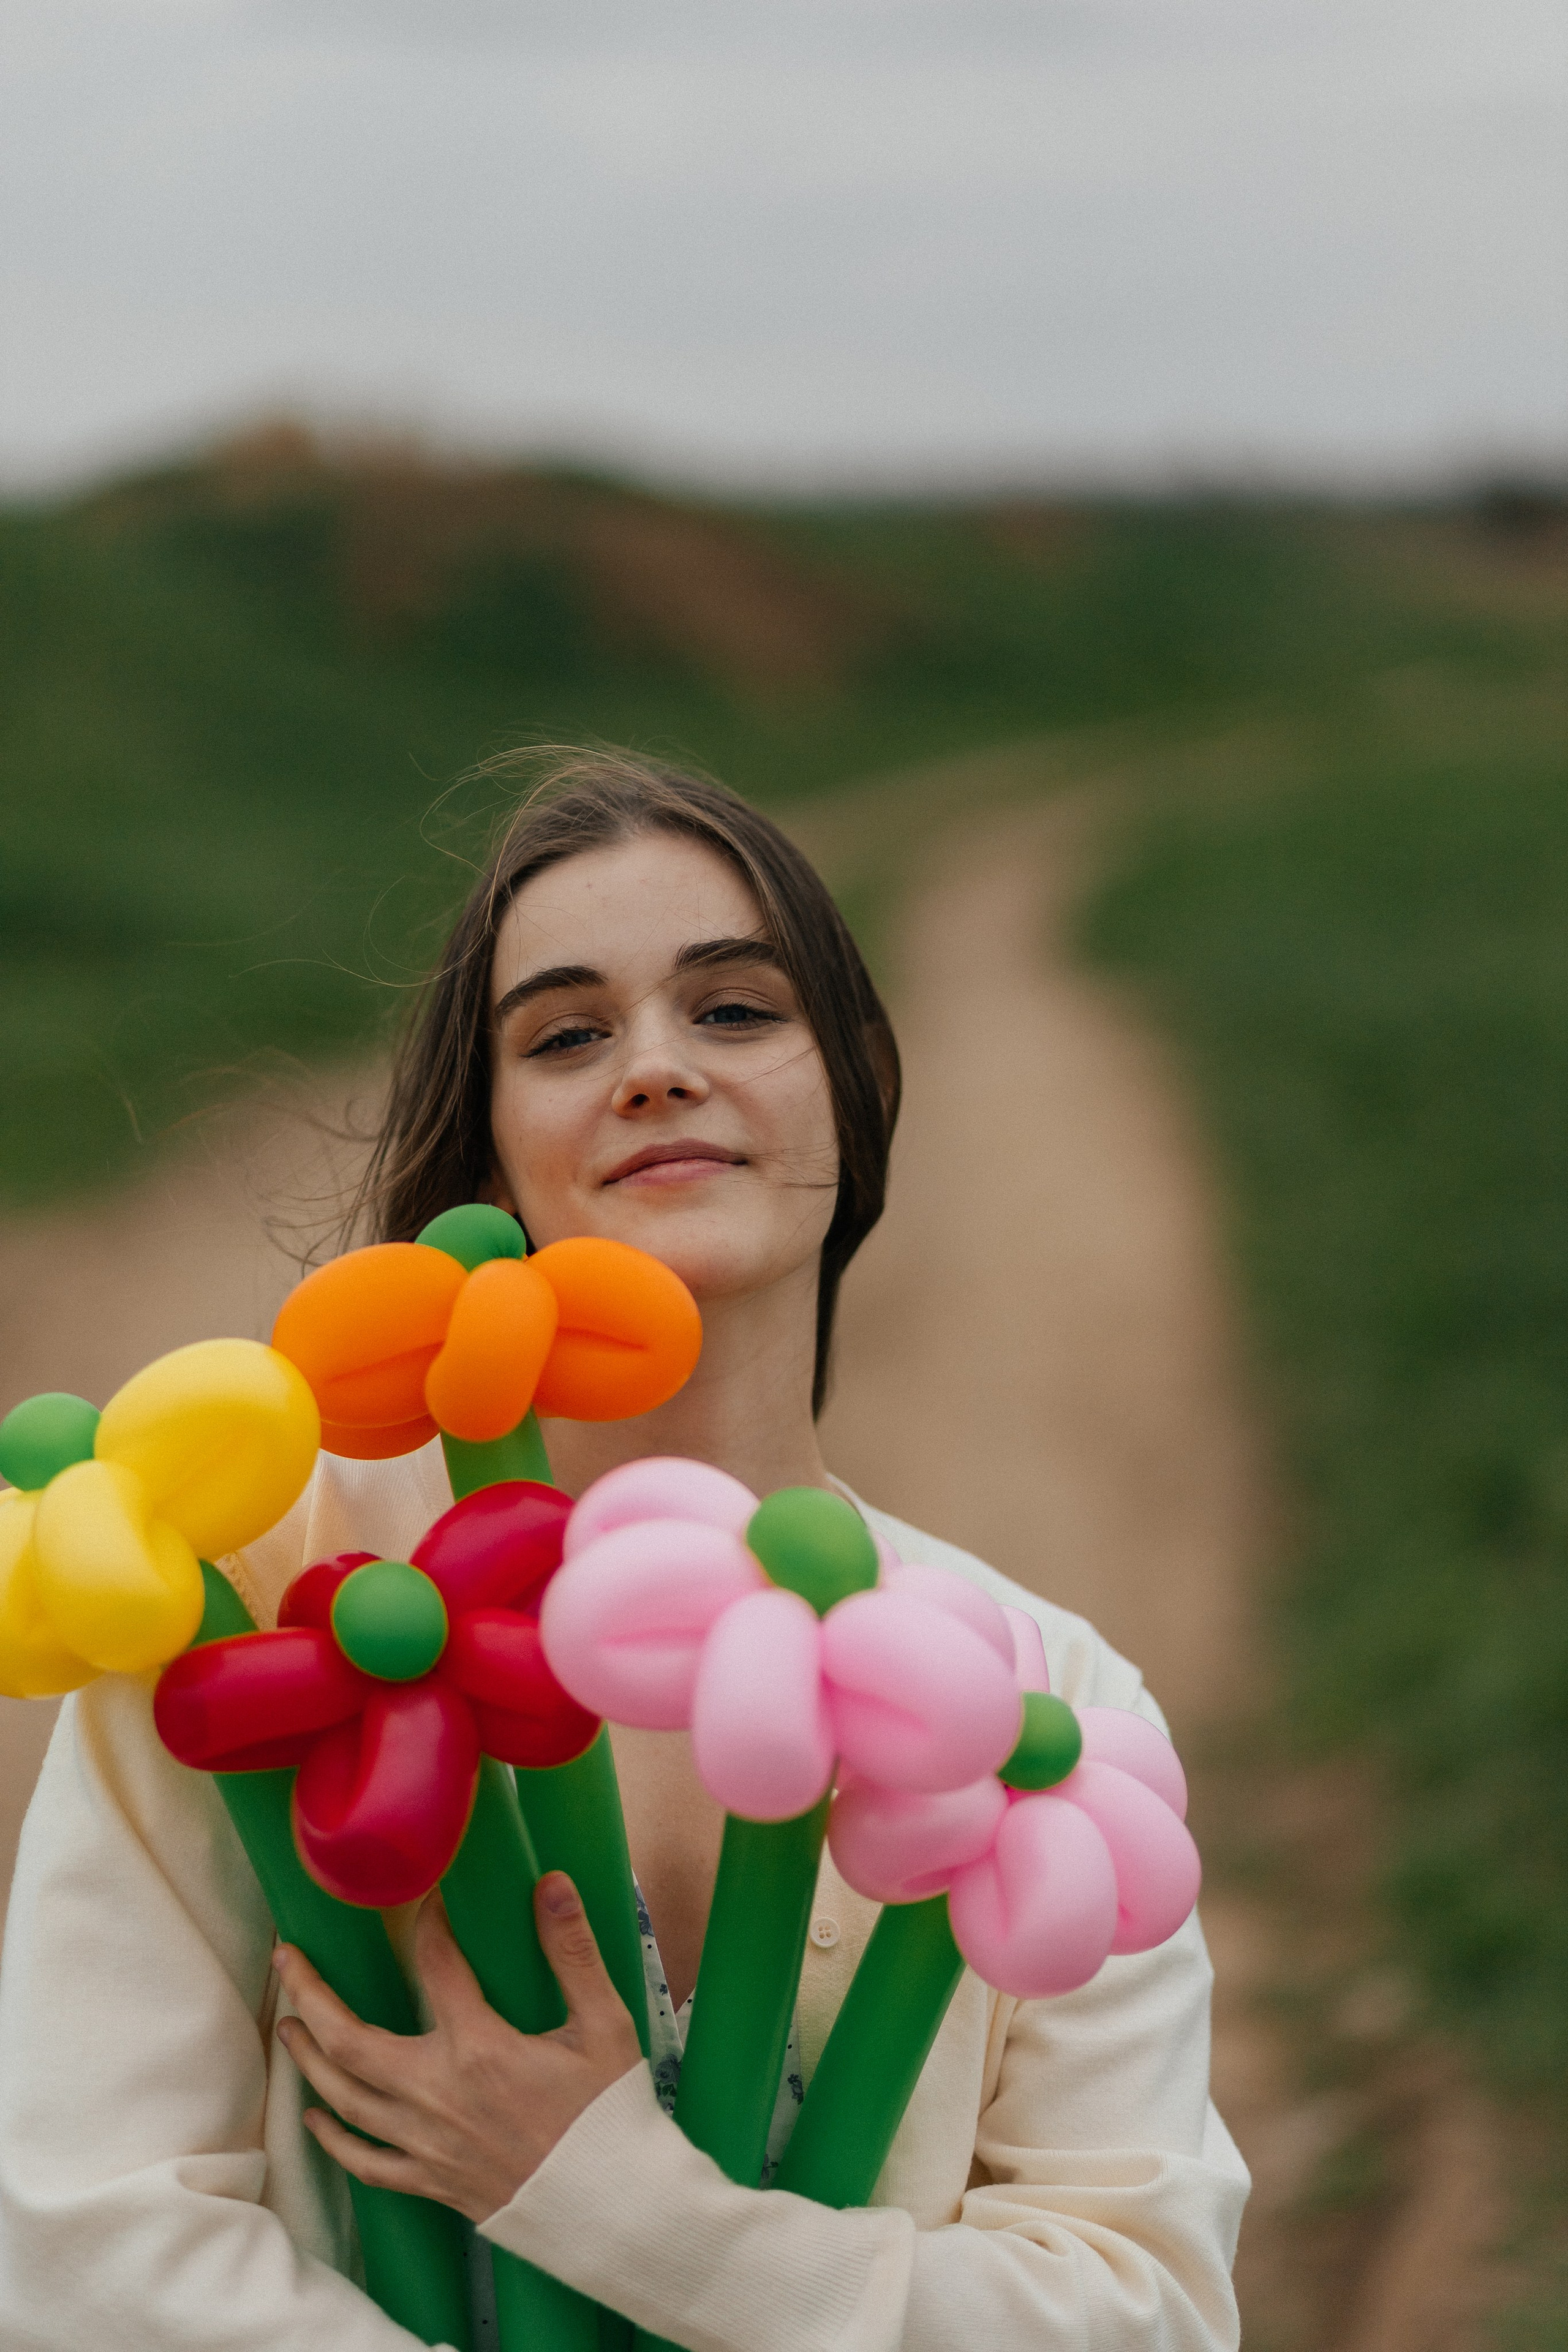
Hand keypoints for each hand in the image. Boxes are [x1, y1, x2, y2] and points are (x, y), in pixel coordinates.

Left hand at [273, 1873, 641, 2222]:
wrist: (612, 2207)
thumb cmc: (609, 2114)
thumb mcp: (603, 2025)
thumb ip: (571, 1951)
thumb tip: (551, 1883)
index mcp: (479, 2049)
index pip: (435, 1965)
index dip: (429, 1922)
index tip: (428, 1898)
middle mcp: (438, 2095)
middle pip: (348, 2040)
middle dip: (310, 1993)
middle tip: (286, 1957)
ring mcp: (428, 2143)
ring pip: (344, 2097)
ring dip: (308, 2057)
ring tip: (288, 2022)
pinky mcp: (432, 2181)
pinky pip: (365, 2162)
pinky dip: (332, 2139)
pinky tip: (314, 2116)